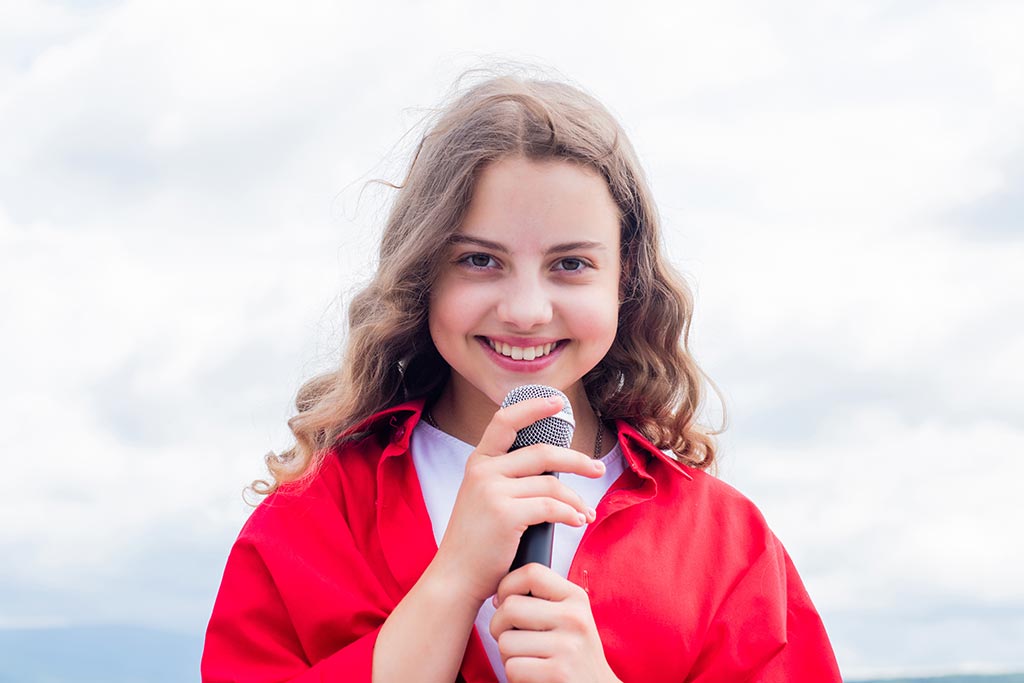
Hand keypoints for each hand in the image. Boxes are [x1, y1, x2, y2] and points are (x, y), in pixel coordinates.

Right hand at [431, 396, 604, 605]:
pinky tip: (578, 521)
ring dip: (576, 500)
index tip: (557, 402)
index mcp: (478, 463)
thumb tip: (552, 471)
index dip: (532, 407)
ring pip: (551, 485)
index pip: (505, 421)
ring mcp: (492, 491)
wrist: (456, 577)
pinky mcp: (505, 513)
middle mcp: (483, 471)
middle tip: (597, 469)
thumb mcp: (483, 499)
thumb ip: (507, 480)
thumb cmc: (477, 543)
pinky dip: (570, 514)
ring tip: (586, 513)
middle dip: (576, 460)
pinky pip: (551, 507)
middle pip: (542, 452)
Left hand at [489, 564, 621, 682]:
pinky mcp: (558, 673)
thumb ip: (541, 601)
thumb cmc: (574, 655)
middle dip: (499, 626)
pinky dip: (515, 675)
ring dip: (507, 656)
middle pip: (510, 607)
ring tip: (527, 659)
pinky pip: (512, 667)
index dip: (507, 586)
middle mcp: (574, 618)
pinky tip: (532, 675)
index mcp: (576, 598)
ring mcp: (567, 646)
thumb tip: (498, 599)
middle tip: (512, 638)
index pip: (531, 572)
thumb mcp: (569, 618)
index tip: (504, 602)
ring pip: (505, 641)